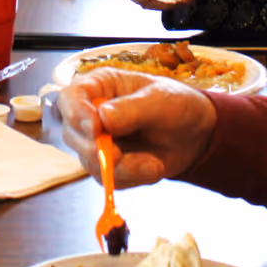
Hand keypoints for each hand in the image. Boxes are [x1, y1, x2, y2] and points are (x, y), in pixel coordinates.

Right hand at [60, 67, 219, 187]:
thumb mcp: (159, 100)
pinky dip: (132, 178)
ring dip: (122, 169)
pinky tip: (153, 167)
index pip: (70, 97)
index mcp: (99, 87)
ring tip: (154, 163)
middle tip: (118, 156)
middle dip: (96, 150)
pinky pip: (108, 180)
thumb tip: (102, 117)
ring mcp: (97, 142)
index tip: (94, 129)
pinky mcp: (108, 166)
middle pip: (73, 135)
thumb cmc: (176, 105)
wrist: (195, 134)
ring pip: (90, 162)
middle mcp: (91, 114)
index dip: (76, 113)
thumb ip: (131, 108)